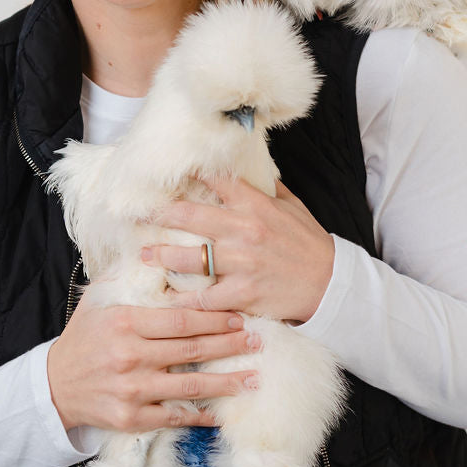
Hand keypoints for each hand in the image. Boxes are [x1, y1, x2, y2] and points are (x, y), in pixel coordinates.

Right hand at [46, 286, 264, 433]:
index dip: (215, 318)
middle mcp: (129, 356)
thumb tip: (158, 250)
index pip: (181, 318)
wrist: (53, 386)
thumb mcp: (97, 301)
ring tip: (254, 377)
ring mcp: (131, 389)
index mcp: (125, 323)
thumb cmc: (83, 339)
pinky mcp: (130, 418)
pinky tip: (222, 411)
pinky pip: (173, 416)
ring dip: (226, 382)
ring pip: (190, 385)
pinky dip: (200, 415)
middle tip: (258, 340)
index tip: (240, 316)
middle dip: (230, 345)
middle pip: (192, 349)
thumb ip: (128, 279)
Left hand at [141, 176, 335, 324]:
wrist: (331, 284)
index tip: (166, 172)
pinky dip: (184, 300)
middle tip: (136, 212)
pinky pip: (204, 298)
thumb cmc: (310, 244)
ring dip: (163, 257)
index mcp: (255, 205)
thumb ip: (267, 188)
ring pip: (190, 259)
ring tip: (146, 255)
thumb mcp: (293, 208)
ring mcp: (241, 264)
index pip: (215, 180)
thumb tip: (249, 167)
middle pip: (190, 216)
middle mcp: (244, 231)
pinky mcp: (242, 293)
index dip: (188, 173)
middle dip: (159, 213)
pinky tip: (167, 297)